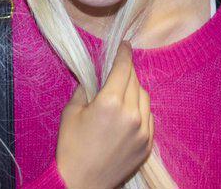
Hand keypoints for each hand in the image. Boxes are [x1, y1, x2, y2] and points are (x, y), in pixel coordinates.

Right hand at [55, 42, 153, 188]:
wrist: (81, 183)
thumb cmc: (71, 146)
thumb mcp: (72, 111)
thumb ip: (85, 88)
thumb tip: (95, 75)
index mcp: (110, 102)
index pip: (123, 68)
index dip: (123, 53)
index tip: (124, 45)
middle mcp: (131, 114)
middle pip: (135, 80)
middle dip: (127, 71)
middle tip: (117, 69)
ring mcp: (143, 131)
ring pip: (145, 97)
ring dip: (135, 89)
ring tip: (121, 92)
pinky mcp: (147, 145)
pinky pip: (149, 117)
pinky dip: (141, 109)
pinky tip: (128, 112)